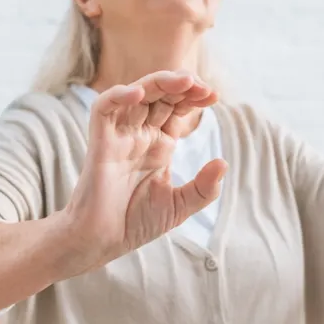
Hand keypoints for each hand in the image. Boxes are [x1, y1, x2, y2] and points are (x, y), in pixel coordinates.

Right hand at [66, 71, 226, 265]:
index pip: (177, 109)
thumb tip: (223, 162)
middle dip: (183, 86)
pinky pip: (104, 108)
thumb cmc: (135, 223)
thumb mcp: (179, 206)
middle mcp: (140, 135)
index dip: (193, 98)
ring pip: (136, 94)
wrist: (103, 242)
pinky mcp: (100, 142)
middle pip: (160, 95)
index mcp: (159, 145)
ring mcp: (120, 136)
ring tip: (185, 81)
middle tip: (203, 87)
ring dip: (159, 82)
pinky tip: (139, 92)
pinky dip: (119, 95)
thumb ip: (203, 188)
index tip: (214, 97)